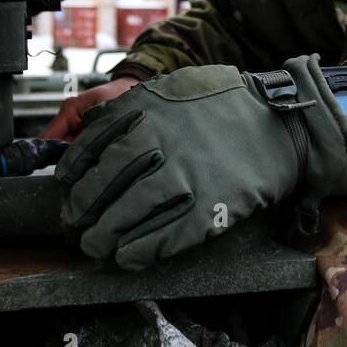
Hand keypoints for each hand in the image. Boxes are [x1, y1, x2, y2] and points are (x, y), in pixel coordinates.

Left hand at [55, 55, 346, 270]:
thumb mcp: (172, 89)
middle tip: (75, 224)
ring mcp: (188, 176)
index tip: (65, 188)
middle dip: (83, 209)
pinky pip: (167, 235)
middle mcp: (163, 142)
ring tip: (95, 246)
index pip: (92, 147)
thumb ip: (131, 108)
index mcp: (149, 110)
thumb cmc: (223, 105)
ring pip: (130, 213)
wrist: (280, 123)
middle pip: (105, 184)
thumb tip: (88, 129)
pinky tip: (128, 257)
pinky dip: (142, 250)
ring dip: (106, 235)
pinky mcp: (212, 206)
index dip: (73, 174)